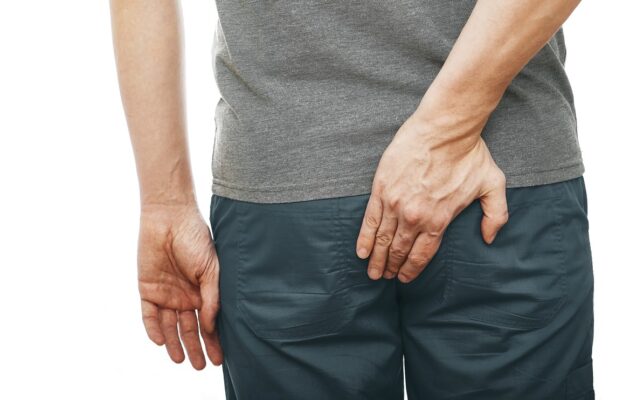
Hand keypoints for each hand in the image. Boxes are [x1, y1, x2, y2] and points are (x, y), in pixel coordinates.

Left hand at [137, 203, 221, 368]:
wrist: (170, 218)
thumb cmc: (196, 239)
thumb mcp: (211, 270)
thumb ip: (211, 298)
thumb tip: (210, 326)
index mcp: (203, 291)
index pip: (209, 322)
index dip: (214, 340)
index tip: (220, 358)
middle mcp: (185, 296)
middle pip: (189, 328)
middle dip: (196, 348)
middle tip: (201, 366)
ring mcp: (166, 294)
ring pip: (169, 326)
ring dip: (175, 343)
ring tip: (181, 361)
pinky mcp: (147, 289)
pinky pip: (149, 314)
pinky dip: (153, 328)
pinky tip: (161, 342)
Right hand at [355, 110, 508, 282]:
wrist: (444, 128)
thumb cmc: (468, 154)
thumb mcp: (493, 185)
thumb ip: (496, 215)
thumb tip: (490, 238)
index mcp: (439, 220)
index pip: (422, 255)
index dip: (412, 269)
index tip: (405, 278)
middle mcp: (415, 218)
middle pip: (399, 251)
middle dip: (392, 268)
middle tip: (385, 278)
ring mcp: (396, 204)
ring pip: (383, 240)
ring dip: (377, 259)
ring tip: (373, 272)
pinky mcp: (382, 190)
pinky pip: (370, 221)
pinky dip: (364, 239)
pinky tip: (361, 252)